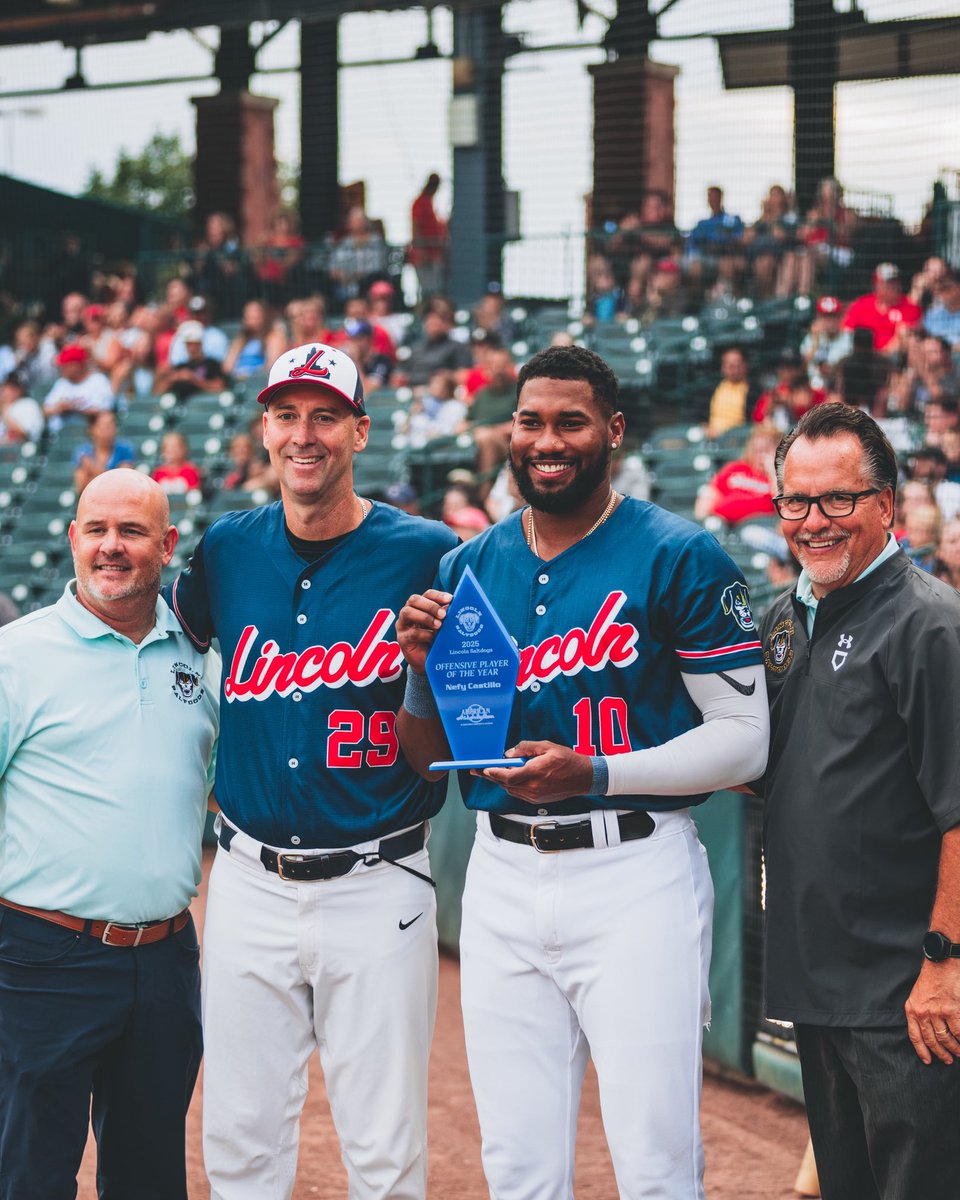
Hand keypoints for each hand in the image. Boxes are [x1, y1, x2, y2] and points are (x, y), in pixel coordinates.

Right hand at [395, 589, 451, 674]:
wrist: (429, 662)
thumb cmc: (436, 640)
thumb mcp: (443, 626)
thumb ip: (447, 616)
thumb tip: (458, 606)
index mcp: (420, 606)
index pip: (427, 594)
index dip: (438, 595)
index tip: (450, 599)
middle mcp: (409, 612)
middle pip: (414, 600)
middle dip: (430, 605)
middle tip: (443, 615)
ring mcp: (403, 625)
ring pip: (408, 612)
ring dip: (425, 617)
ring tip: (438, 625)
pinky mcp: (402, 639)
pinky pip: (411, 633)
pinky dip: (424, 634)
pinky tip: (433, 637)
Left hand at [478, 741, 593, 803]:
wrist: (584, 777)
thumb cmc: (568, 760)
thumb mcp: (547, 746)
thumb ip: (526, 748)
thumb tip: (509, 753)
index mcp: (535, 773)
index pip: (508, 776)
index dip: (493, 773)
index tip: (483, 768)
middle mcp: (533, 787)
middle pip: (505, 784)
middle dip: (491, 777)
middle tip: (478, 770)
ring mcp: (535, 796)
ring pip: (510, 790)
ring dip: (500, 782)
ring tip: (491, 773)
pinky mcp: (537, 800)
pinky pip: (518, 794)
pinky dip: (510, 786)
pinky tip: (508, 778)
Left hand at [905, 960, 959, 1063]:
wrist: (942, 963)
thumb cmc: (931, 977)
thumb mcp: (917, 995)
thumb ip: (920, 1011)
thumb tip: (929, 1030)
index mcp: (912, 1009)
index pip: (915, 1036)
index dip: (922, 1051)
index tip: (927, 1060)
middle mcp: (923, 1013)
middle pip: (932, 1040)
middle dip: (941, 1053)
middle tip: (948, 1060)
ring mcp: (938, 1012)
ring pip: (946, 1039)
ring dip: (954, 1049)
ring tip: (959, 1053)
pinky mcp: (952, 1010)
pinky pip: (959, 1032)